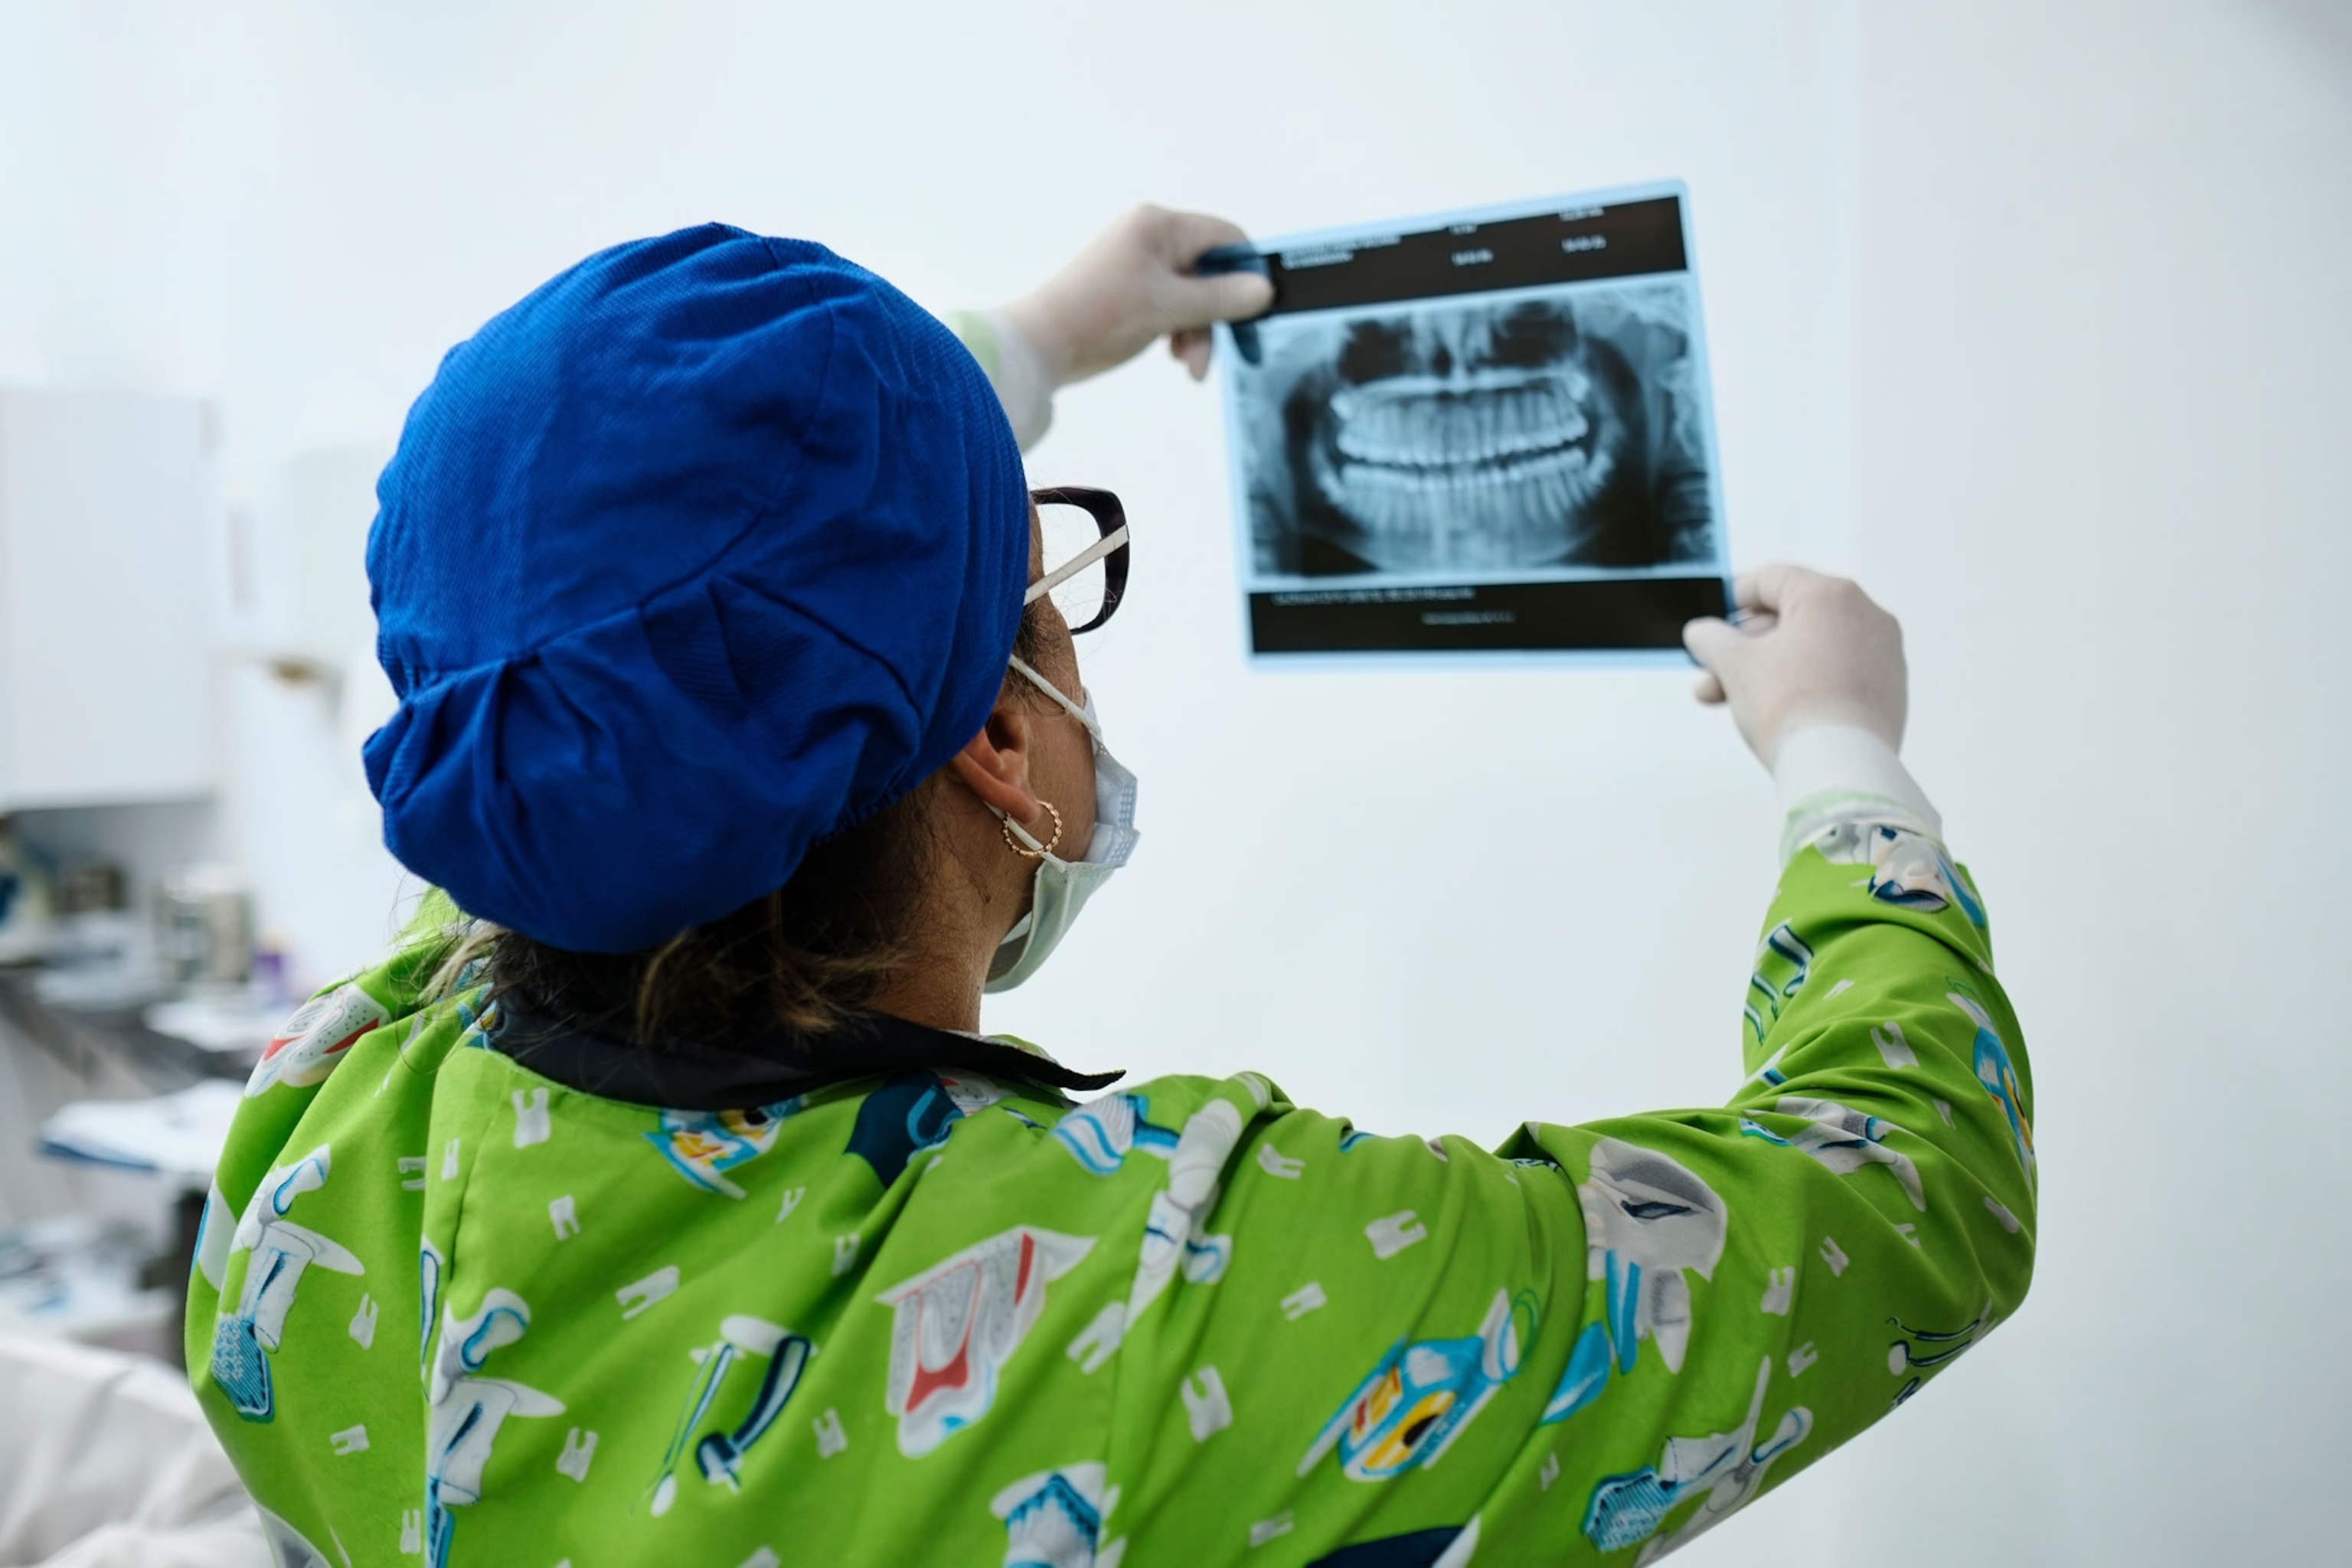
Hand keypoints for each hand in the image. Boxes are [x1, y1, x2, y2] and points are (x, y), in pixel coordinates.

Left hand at [998, 205, 1273, 387]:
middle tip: (1214, 355)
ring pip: (1191, 294)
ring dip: (1196, 330)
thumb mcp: (1171, 309)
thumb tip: (1264, 290)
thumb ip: (1223, 299)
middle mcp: (1148, 236)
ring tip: (1188, 365)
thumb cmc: (1098, 317)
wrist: (1040, 346)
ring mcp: (1136, 262)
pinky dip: (1176, 330)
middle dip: (1215, 316)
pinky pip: (1169, 304)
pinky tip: (1171, 354)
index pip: (1226, 238)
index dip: (1247, 274)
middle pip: (1209, 270)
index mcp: (1159, 225)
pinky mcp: (1127, 288)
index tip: (1255, 312)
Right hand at [1682, 566, 1908, 766]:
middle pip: (1791, 619)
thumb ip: (1711, 639)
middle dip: (1745, 647)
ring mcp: (1883, 653)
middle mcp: (1865, 615)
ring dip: (1769, 669)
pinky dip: (1805, 684)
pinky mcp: (1890, 688)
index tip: (1712, 621)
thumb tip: (1702, 633)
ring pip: (1812, 650)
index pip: (1771, 580)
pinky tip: (1776, 711)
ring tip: (1730, 699)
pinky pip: (1837, 673)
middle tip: (1712, 671)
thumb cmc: (1789, 706)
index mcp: (1830, 595)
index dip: (1732, 597)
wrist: (1840, 766)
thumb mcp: (1734, 665)